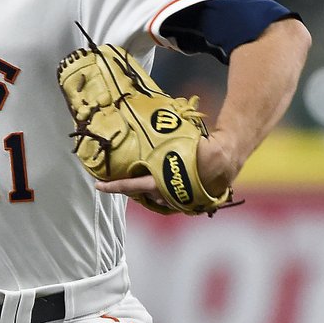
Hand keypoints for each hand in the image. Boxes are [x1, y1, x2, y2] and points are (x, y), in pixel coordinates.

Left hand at [95, 132, 238, 210]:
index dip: (113, 186)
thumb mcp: (175, 141)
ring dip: (150, 190)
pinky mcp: (187, 203)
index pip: (130, 185)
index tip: (98, 187)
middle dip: (132, 187)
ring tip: (150, 178)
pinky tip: (168, 184)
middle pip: (141, 194)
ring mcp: (177, 202)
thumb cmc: (200, 147)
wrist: (226, 159)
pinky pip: (171, 200)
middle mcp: (165, 195)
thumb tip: (144, 119)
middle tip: (122, 180)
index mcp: (159, 181)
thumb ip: (158, 140)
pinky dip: (166, 193)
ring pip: (156, 199)